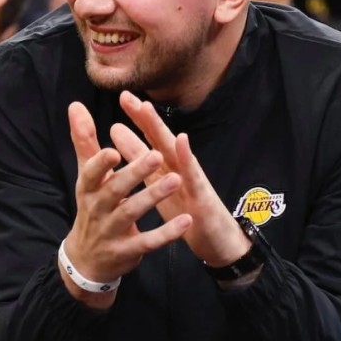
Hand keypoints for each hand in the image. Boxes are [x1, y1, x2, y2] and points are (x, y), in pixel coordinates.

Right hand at [62, 102, 191, 305]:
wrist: (87, 258)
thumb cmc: (92, 207)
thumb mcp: (87, 176)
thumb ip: (84, 141)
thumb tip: (75, 105)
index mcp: (89, 188)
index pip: (91, 173)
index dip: (101, 163)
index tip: (114, 149)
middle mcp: (97, 209)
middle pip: (114, 191)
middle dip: (134, 174)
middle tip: (155, 155)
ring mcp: (111, 231)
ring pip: (132, 213)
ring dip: (153, 197)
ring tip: (176, 180)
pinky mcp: (127, 251)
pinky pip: (148, 242)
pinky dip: (166, 233)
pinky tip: (185, 221)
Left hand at [113, 91, 250, 267]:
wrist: (218, 243)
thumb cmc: (188, 212)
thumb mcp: (160, 187)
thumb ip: (144, 163)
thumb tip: (124, 138)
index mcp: (168, 169)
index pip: (151, 140)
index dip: (137, 120)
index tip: (122, 96)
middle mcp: (180, 170)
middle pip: (160, 140)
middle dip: (144, 118)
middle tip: (127, 97)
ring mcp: (193, 182)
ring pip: (175, 152)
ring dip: (161, 130)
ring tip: (147, 110)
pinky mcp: (202, 199)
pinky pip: (193, 178)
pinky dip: (187, 159)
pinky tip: (181, 141)